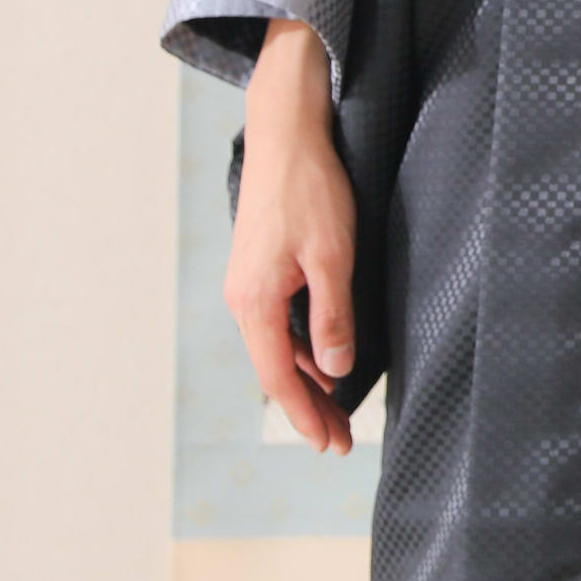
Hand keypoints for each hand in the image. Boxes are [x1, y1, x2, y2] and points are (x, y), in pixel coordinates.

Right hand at [227, 17, 360, 454]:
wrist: (287, 135)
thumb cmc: (311, 192)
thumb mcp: (333, 257)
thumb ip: (333, 317)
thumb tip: (337, 372)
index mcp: (255, 303)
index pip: (279, 378)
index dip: (306, 415)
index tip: (329, 445)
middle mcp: (243, 299)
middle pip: (275, 369)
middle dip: (308, 407)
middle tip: (338, 441)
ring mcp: (248, 284)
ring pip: (276, 347)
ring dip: (308, 378)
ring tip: (337, 409)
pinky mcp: (260, 268)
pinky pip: (278, 323)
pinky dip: (302, 348)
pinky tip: (325, 357)